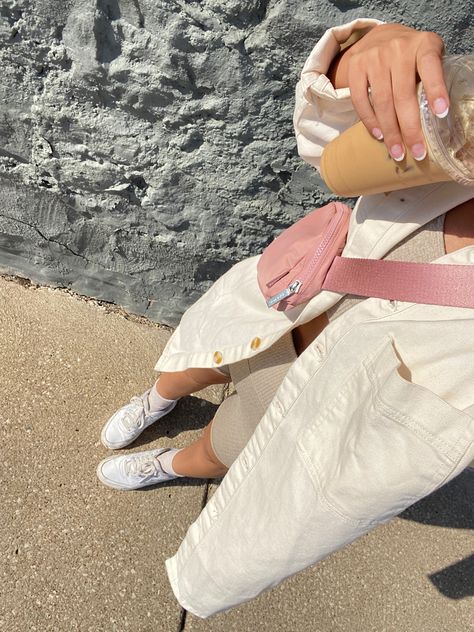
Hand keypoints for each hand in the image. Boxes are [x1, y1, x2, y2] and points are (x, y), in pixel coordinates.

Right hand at [328, 23, 448, 161]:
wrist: (379, 38)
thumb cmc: (410, 57)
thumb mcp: (427, 58)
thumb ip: (431, 79)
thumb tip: (436, 120)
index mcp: (423, 45)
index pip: (431, 68)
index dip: (436, 90)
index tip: (441, 113)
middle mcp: (398, 48)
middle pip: (403, 95)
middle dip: (410, 128)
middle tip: (416, 152)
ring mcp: (375, 57)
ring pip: (382, 102)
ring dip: (390, 131)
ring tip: (397, 152)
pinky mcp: (356, 66)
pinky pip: (361, 100)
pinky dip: (369, 121)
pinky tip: (378, 135)